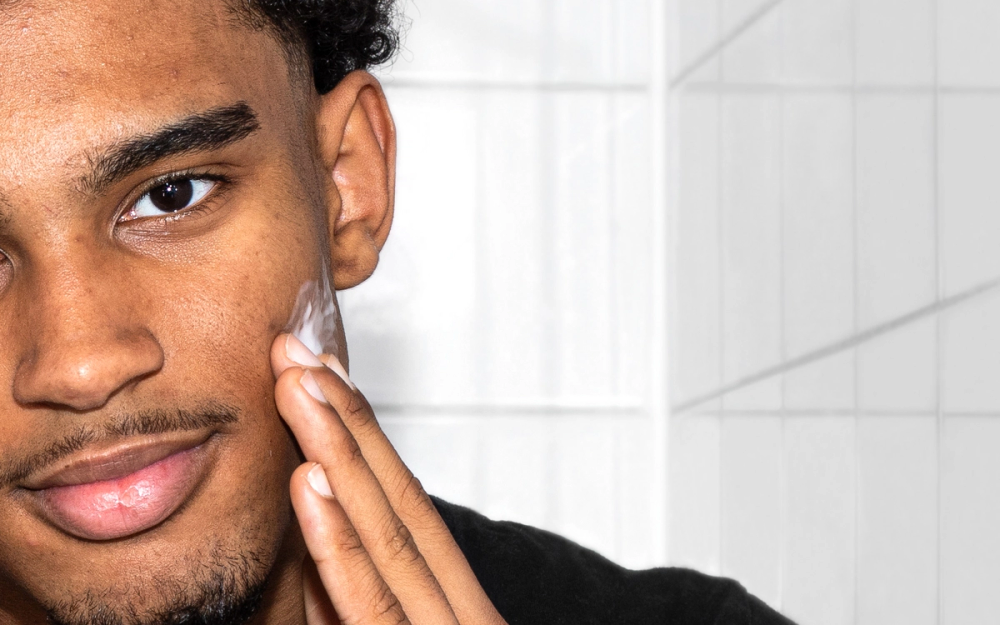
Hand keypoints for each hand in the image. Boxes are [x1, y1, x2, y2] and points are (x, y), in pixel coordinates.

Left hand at [271, 334, 507, 624]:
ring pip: (389, 537)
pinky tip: (311, 482)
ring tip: (299, 389)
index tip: (324, 373)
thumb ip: (345, 594)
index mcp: (451, 601)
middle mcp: (458, 611)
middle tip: (297, 354)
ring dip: (339, 453)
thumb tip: (312, 520)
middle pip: (401, 501)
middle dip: (346, 419)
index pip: (406, 503)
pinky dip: (339, 540)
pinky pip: (371, 604)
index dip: (363, 431)